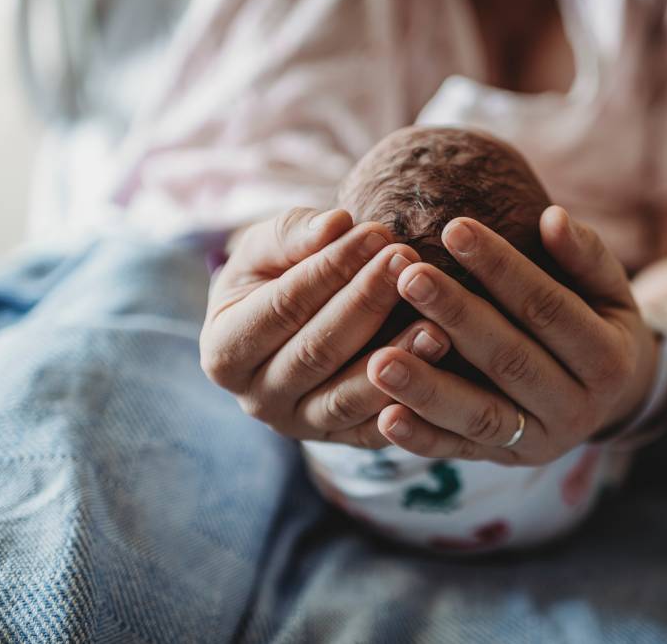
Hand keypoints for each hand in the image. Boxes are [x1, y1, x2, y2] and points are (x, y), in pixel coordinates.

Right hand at [200, 207, 451, 445]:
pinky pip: (377, 430)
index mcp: (224, 350)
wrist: (293, 322)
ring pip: (348, 396)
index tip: (376, 233)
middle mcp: (256, 398)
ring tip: (437, 319)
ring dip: (396, 356)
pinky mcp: (342, 442)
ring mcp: (299, 426)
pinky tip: (443, 366)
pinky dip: (410, 404)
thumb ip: (295, 232)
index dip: (330, 269)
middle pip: (317, 351)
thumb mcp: (269, 248)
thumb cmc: (278, 274)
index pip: (282, 306)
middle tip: (410, 261)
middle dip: (367, 302)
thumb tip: (336, 224)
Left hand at [366, 206, 658, 464]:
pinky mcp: (505, 461)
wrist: (612, 399)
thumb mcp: (608, 290)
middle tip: (408, 278)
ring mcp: (541, 442)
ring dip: (428, 389)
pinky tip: (384, 417)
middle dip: (457, 317)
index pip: (547, 308)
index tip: (454, 228)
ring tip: (379, 358)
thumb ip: (586, 256)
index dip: (502, 269)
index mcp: (609, 360)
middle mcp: (578, 408)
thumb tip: (554, 217)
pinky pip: (459, 453)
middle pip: (510, 360)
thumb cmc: (598, 324)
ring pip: (481, 416)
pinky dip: (422, 439)